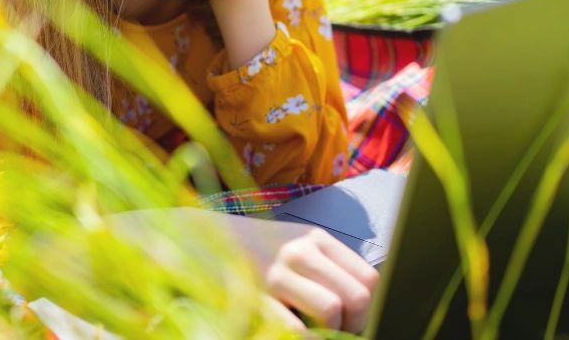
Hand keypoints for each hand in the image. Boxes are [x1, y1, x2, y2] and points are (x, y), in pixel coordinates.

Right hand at [220, 212, 378, 333]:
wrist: (198, 239)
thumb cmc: (256, 251)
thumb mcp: (295, 245)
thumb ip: (326, 265)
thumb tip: (360, 304)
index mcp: (316, 239)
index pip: (369, 278)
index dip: (369, 307)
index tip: (354, 321)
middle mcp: (300, 252)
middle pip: (357, 297)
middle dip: (354, 326)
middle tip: (340, 333)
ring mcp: (276, 273)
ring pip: (331, 310)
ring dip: (331, 333)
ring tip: (318, 335)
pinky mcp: (254, 296)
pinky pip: (294, 329)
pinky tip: (299, 337)